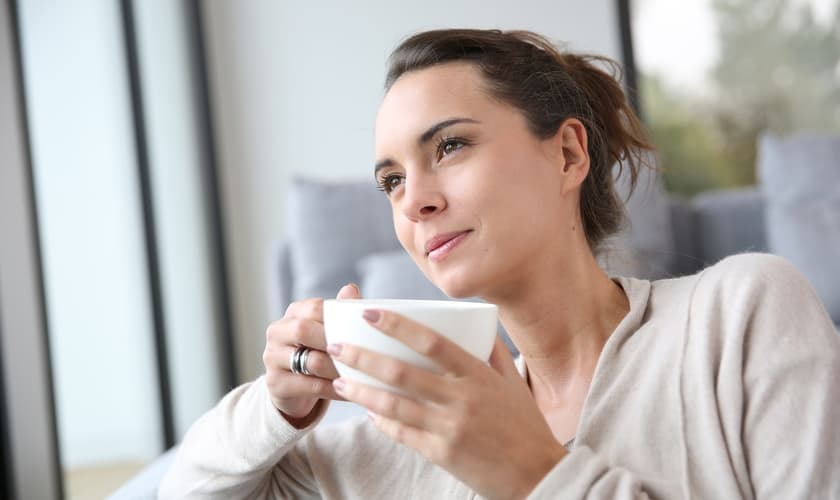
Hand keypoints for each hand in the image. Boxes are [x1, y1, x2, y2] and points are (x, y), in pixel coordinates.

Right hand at [262, 283, 360, 426]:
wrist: (293, 389)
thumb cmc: (317, 352)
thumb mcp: (328, 331)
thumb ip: (340, 311)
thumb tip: (352, 289)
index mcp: (293, 314)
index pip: (315, 307)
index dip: (339, 318)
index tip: (364, 329)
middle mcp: (277, 332)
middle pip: (305, 330)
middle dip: (336, 342)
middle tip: (363, 353)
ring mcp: (272, 358)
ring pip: (311, 361)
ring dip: (339, 369)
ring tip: (362, 374)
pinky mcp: (275, 383)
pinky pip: (310, 386)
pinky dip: (335, 389)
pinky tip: (352, 391)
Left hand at [328, 309, 566, 499]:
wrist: (537, 475)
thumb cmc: (525, 424)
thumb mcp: (512, 382)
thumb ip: (492, 351)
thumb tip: (475, 323)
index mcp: (477, 375)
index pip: (431, 341)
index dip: (397, 325)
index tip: (369, 312)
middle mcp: (461, 399)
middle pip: (401, 372)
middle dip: (364, 357)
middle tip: (338, 346)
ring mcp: (449, 428)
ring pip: (393, 405)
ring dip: (362, 391)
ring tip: (339, 379)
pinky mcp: (441, 453)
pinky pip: (402, 433)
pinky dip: (381, 420)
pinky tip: (366, 410)